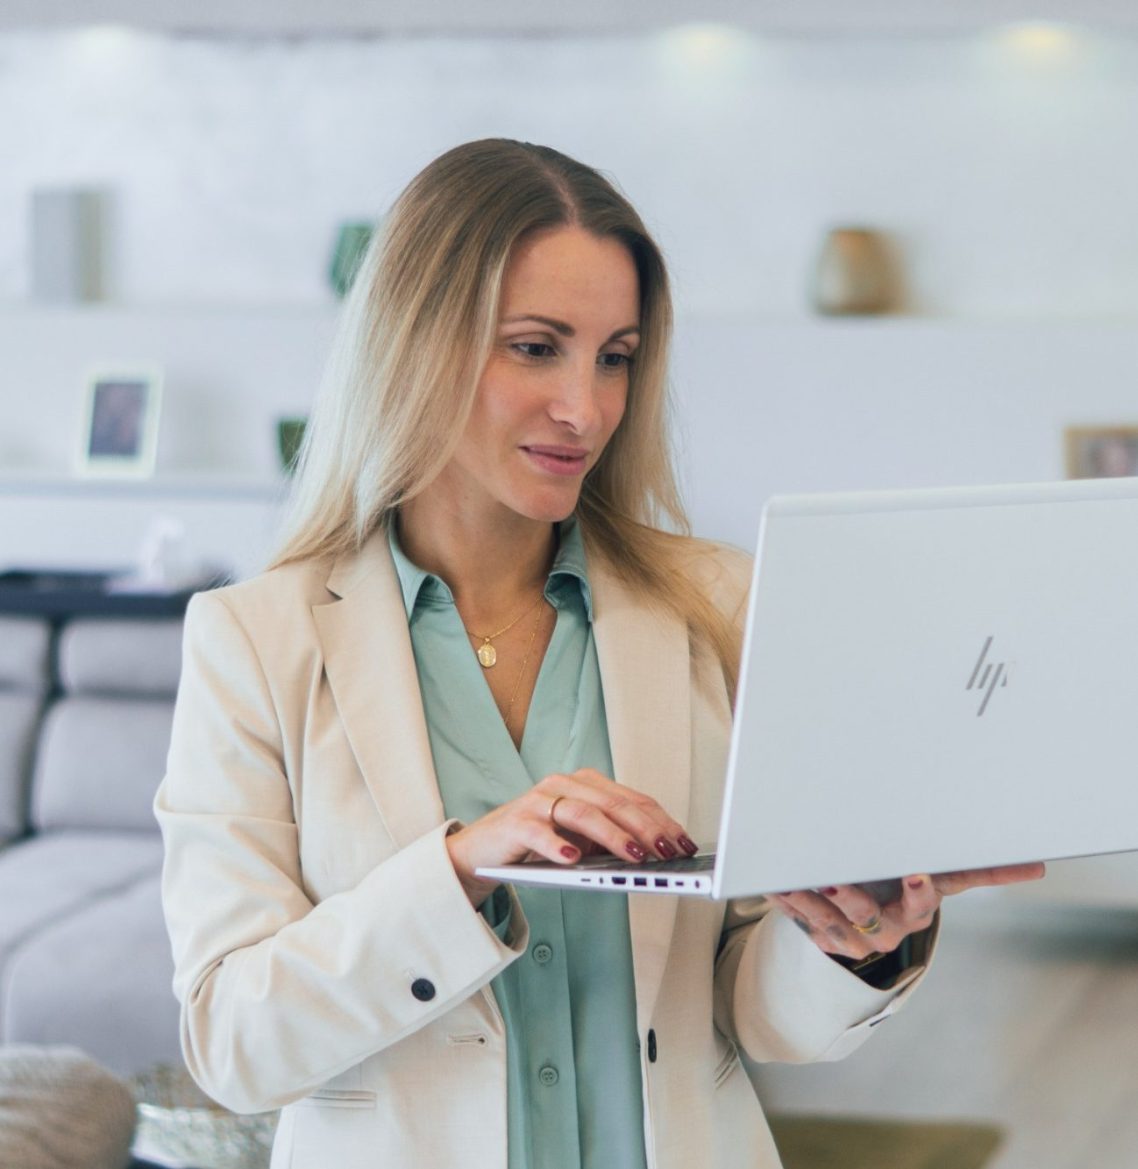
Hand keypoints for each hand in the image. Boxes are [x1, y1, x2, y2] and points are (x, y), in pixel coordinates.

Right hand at [445, 768, 697, 907]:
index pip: (633, 800)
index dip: (662, 821)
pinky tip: (572, 858)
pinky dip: (557, 844)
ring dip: (612, 837)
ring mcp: (540, 801)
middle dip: (646, 828)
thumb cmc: (542, 844)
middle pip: (614, 803)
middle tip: (668, 852)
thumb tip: (658, 856)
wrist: (486, 850)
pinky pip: (540, 831)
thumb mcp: (585, 841)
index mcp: (588, 785)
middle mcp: (565, 785)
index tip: (685, 844)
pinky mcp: (516, 822)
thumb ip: (614, 841)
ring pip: (583, 813)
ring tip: (633, 857)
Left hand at [768, 861, 1045, 962]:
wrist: (870, 925)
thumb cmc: (904, 888)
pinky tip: (770, 881)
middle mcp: (882, 929)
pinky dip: (784, 900)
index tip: (914, 873)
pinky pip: (799, 918)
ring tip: (792, 879)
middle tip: (836, 882)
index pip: (922, 903)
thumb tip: (1037, 866)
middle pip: (868, 918)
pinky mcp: (819, 933)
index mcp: (914, 910)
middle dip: (853, 901)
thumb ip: (979, 870)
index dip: (918, 892)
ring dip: (808, 900)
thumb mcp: (939, 878)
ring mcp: (849, 936)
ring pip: (827, 921)